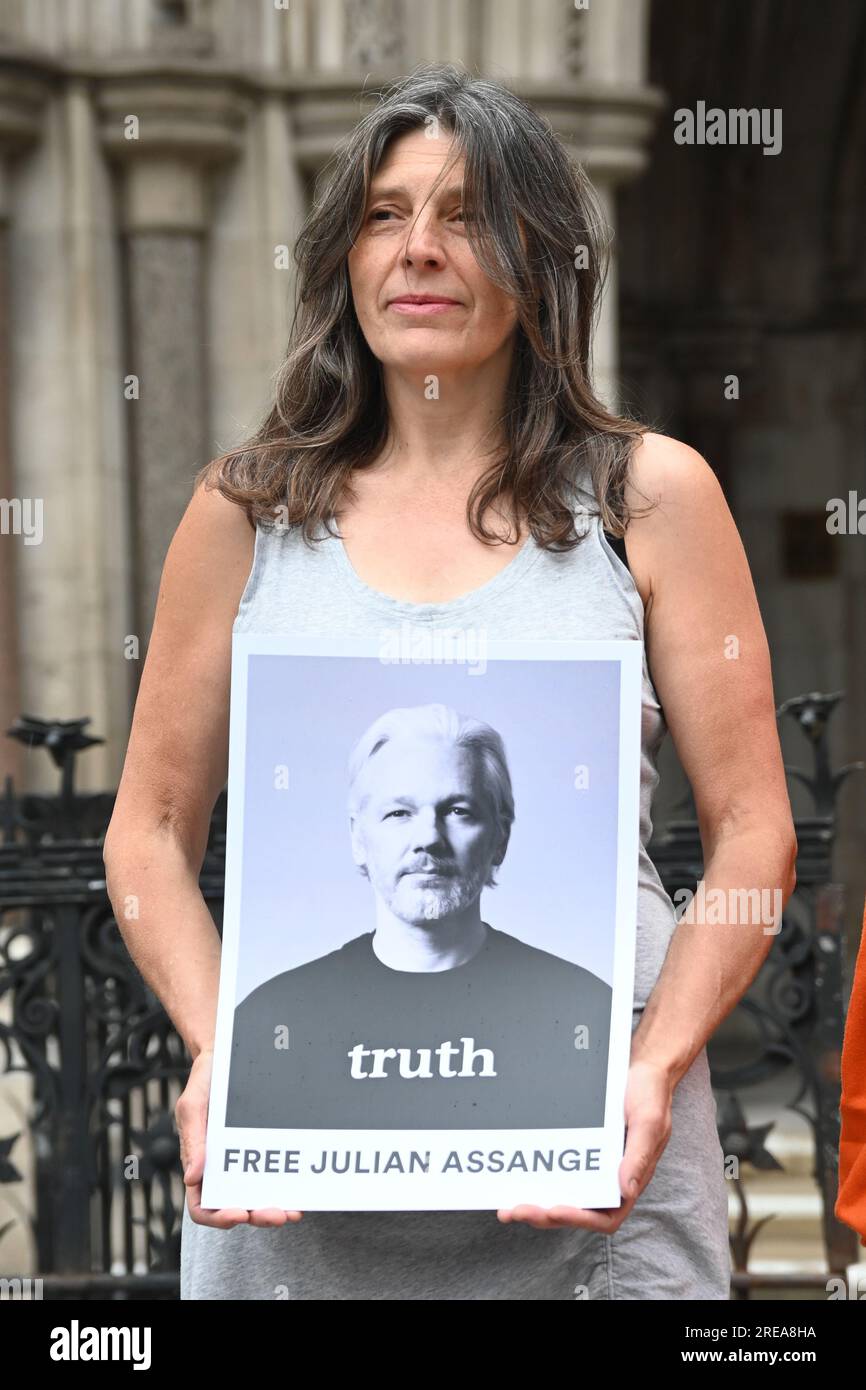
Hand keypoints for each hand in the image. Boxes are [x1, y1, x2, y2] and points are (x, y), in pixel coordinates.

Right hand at [177, 1048, 303, 1227]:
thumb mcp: (192, 1106)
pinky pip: (274, 1176)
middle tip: (278, 1215)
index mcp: (199, 1164)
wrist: (228, 1054)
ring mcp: (244, 1161)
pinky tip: (300, 1193)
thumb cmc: (205, 1081)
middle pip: (236, 1208)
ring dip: (273, 1210)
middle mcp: (222, 1169)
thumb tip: (192, 1178)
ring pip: (257, 1198)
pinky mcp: (263, 1149)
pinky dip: (286, 1190)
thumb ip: (192, 1140)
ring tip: (292, 1211)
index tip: (237, 1214)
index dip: (218, 1217)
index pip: (202, 1205)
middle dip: (256, 1216)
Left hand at [496, 1057, 673, 1230]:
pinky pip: (557, 1171)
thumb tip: (626, 1190)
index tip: (554, 1209)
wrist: (641, 1069)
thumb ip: (640, 1156)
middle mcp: (609, 1180)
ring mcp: (592, 1167)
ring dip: (536, 1206)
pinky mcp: (579, 1151)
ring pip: (563, 1197)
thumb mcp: (649, 1122)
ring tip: (506, 1208)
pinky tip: (513, 1179)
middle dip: (545, 1215)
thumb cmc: (650, 1096)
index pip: (606, 1216)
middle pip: (577, 1211)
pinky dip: (536, 1180)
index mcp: (631, 1180)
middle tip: (514, 1210)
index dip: (579, 1218)